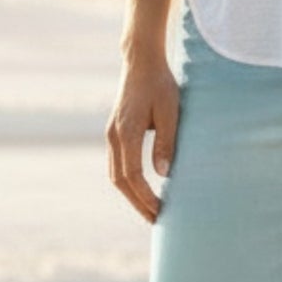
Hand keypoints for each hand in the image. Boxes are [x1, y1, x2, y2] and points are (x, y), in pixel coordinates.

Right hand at [107, 50, 180, 224]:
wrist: (141, 62)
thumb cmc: (160, 84)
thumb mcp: (170, 111)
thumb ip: (166, 142)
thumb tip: (163, 175)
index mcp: (126, 132)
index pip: (132, 175)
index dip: (146, 196)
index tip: (161, 211)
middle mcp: (114, 136)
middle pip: (120, 180)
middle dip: (137, 202)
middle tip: (156, 219)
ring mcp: (112, 134)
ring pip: (116, 173)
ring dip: (131, 193)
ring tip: (150, 209)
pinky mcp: (115, 131)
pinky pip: (118, 163)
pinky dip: (128, 180)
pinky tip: (143, 188)